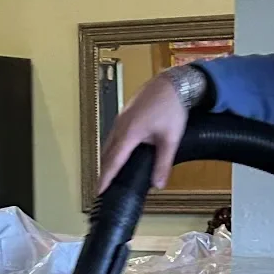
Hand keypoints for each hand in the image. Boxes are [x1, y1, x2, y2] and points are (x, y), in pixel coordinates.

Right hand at [98, 74, 187, 191]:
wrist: (174, 82)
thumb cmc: (172, 107)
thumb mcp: (171, 139)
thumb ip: (163, 163)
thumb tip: (158, 185)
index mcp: (129, 133)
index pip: (113, 161)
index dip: (105, 178)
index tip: (98, 192)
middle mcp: (120, 126)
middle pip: (107, 153)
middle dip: (104, 171)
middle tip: (102, 187)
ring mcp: (121, 118)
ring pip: (109, 143)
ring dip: (107, 159)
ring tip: (108, 174)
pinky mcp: (125, 114)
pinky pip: (114, 135)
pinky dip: (113, 148)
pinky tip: (119, 154)